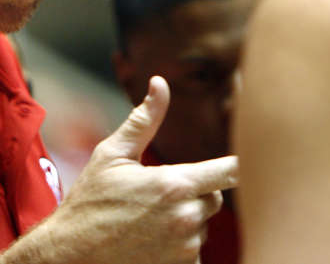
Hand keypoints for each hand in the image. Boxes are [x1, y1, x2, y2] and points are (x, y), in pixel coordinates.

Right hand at [0, 76, 237, 263]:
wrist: (73, 254)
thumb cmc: (90, 201)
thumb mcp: (112, 154)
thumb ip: (144, 120)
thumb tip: (160, 83)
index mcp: (174, 184)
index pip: (229, 171)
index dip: (242, 163)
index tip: (256, 157)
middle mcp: (187, 218)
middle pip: (215, 198)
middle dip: (195, 191)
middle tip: (158, 192)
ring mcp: (186, 247)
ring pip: (203, 224)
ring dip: (186, 218)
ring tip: (148, 218)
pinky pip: (194, 250)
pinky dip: (179, 243)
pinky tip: (151, 238)